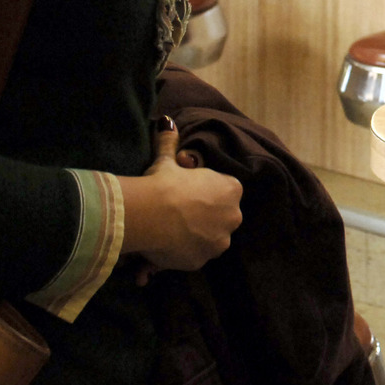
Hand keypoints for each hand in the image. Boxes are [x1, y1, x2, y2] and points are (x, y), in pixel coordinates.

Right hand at [118, 125, 242, 277]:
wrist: (152, 214)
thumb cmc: (165, 182)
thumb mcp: (167, 161)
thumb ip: (170, 143)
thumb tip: (166, 122)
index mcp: (231, 190)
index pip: (223, 190)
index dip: (202, 191)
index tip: (184, 190)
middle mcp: (232, 217)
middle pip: (217, 217)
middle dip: (199, 217)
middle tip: (172, 211)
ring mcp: (218, 242)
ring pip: (205, 239)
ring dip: (189, 237)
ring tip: (163, 231)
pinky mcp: (201, 261)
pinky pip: (189, 256)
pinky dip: (177, 254)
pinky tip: (159, 249)